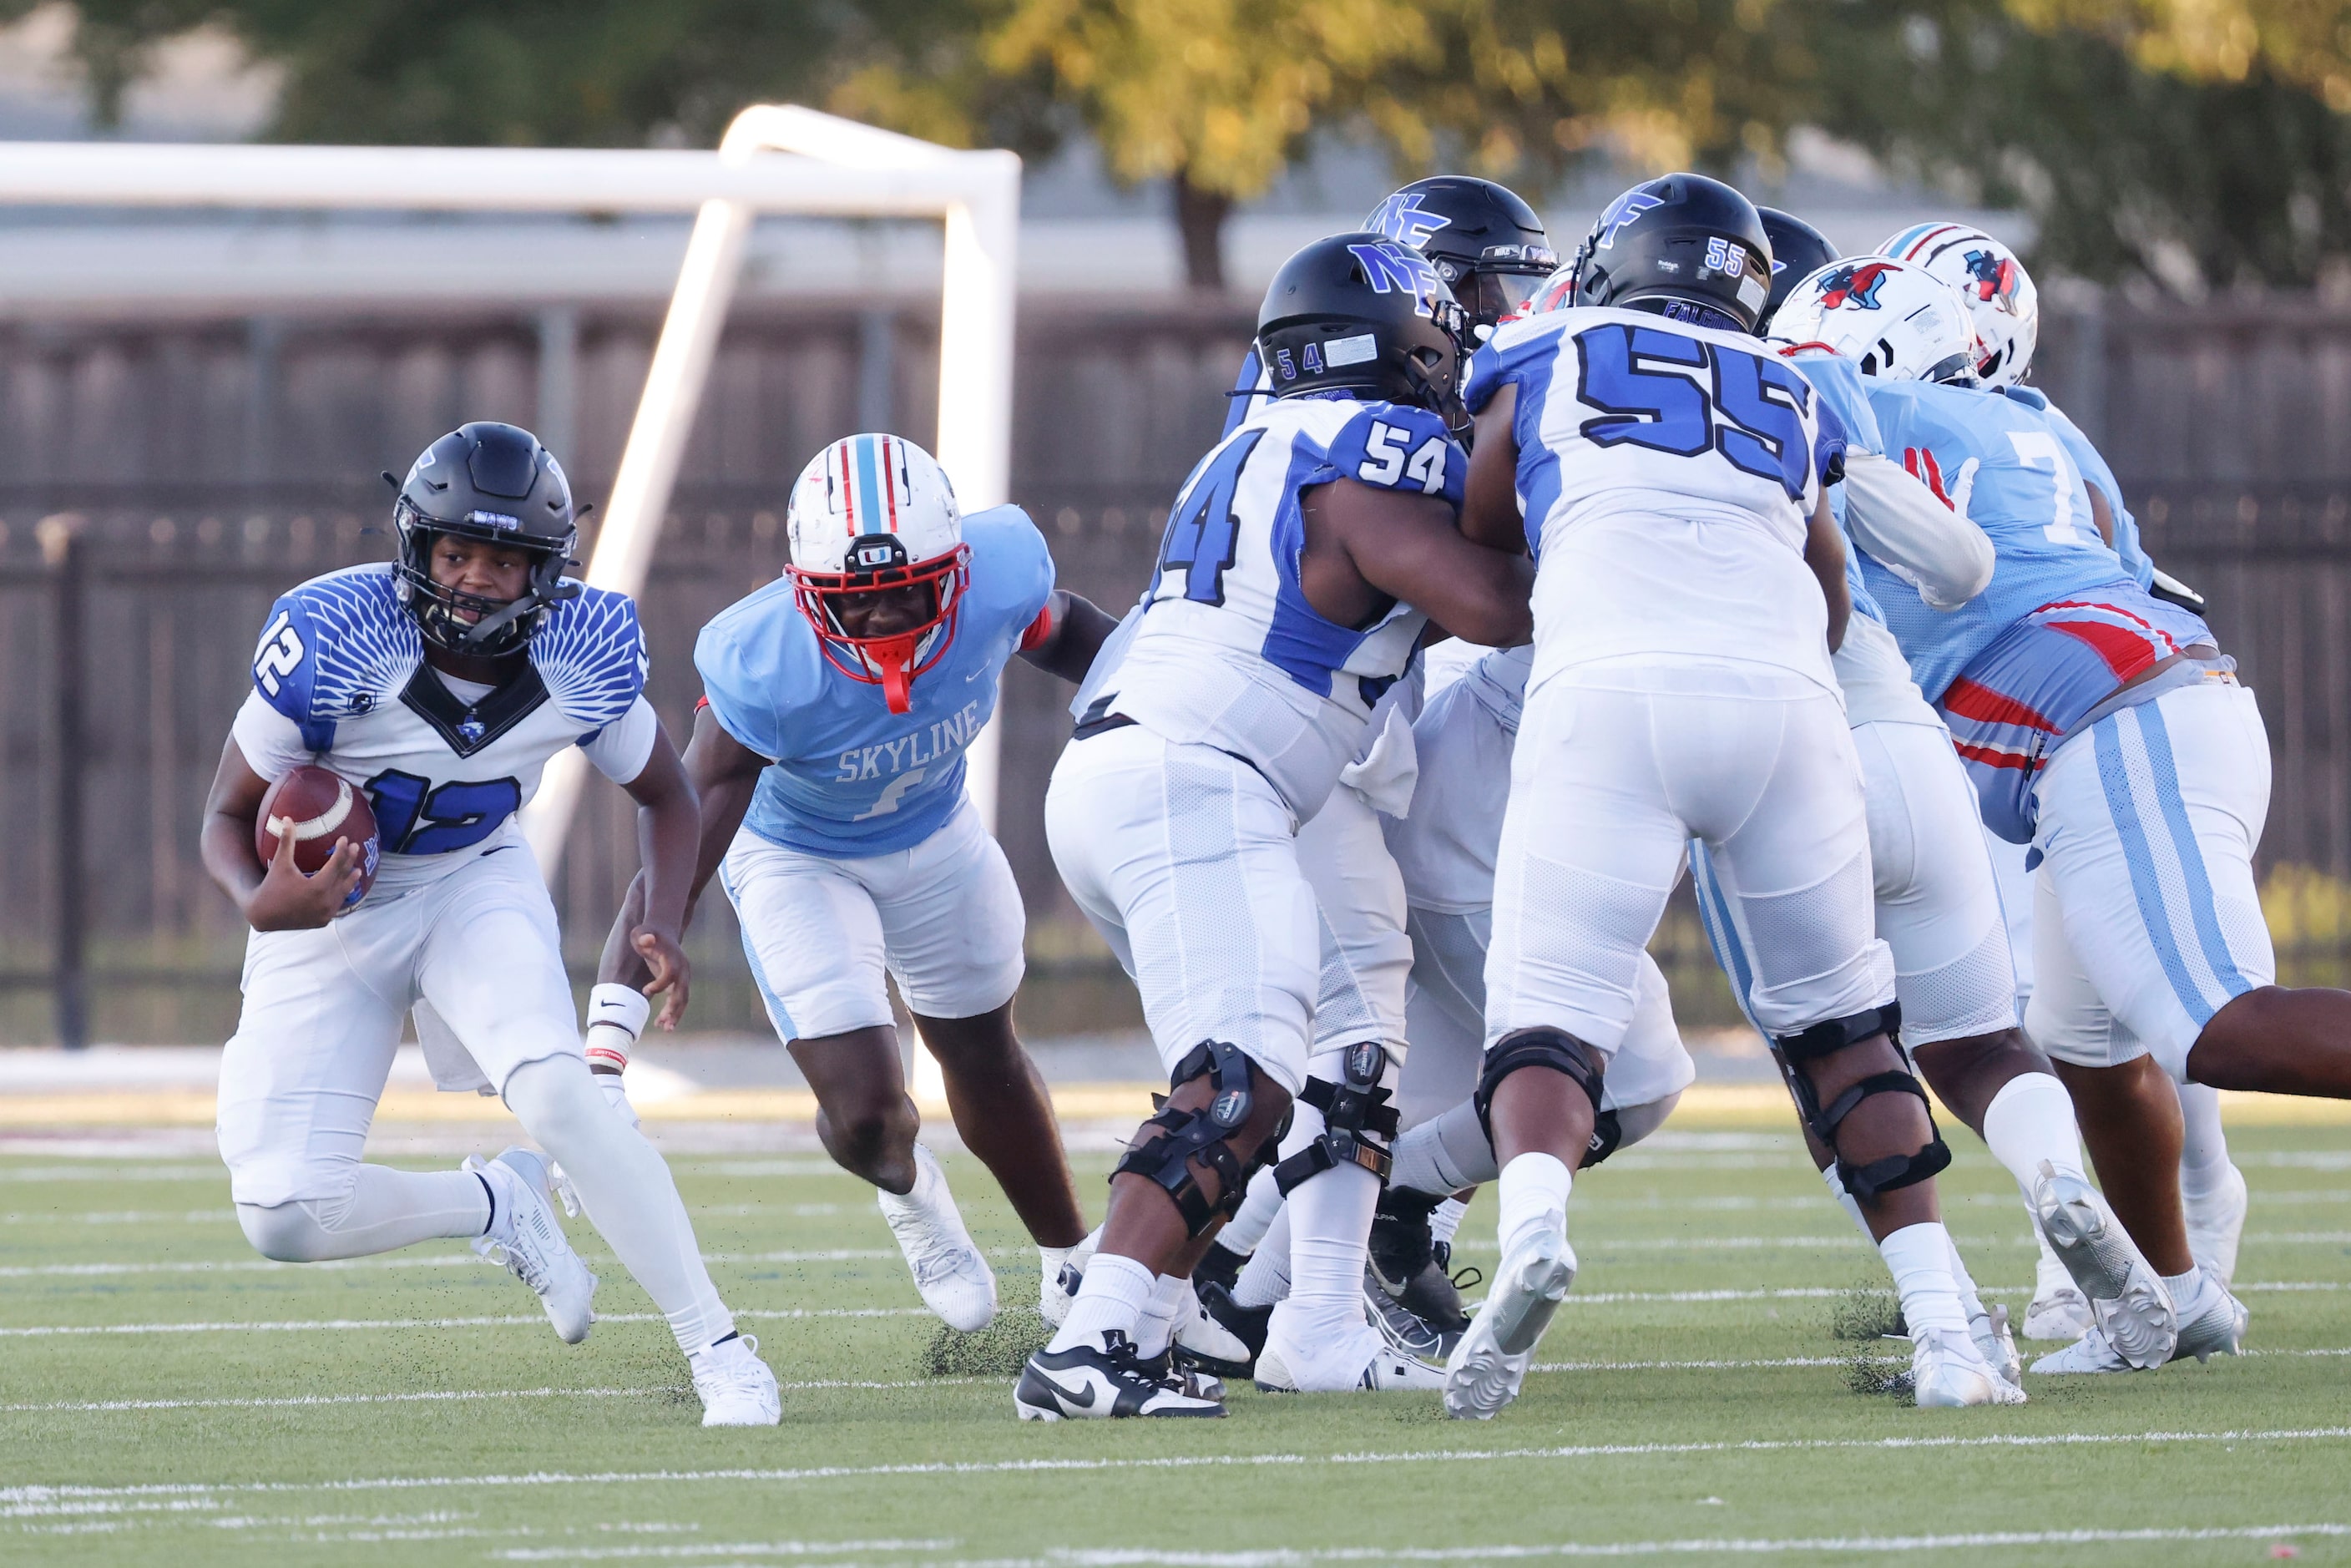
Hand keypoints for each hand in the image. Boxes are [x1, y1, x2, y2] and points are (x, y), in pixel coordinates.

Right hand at [244, 825, 363, 930]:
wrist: (263, 916)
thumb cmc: (272, 886)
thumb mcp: (280, 864)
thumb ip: (287, 841)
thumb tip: (288, 818)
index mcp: (317, 887)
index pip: (336, 865)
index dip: (342, 851)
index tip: (345, 839)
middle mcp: (325, 902)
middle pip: (343, 877)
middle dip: (349, 861)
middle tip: (355, 847)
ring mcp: (326, 914)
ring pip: (342, 894)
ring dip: (349, 881)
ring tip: (357, 870)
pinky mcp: (323, 921)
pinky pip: (336, 905)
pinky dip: (340, 896)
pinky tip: (344, 888)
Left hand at [631, 924, 691, 1029]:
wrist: (661, 932)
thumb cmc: (648, 933)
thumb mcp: (642, 932)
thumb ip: (644, 935)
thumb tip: (647, 939)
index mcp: (673, 958)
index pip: (670, 975)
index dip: (660, 984)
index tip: (645, 990)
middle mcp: (682, 969)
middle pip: (682, 991)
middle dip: (674, 1008)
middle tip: (664, 1024)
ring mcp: (683, 977)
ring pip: (683, 999)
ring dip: (675, 1015)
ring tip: (666, 1029)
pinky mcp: (678, 983)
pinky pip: (678, 1000)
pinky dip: (672, 1012)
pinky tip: (661, 1024)